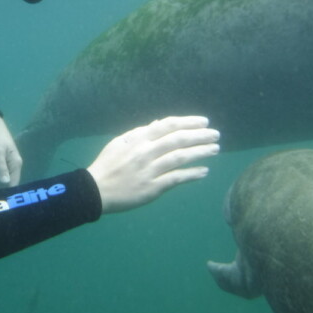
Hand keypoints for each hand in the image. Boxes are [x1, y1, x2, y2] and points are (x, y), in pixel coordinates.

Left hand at [0, 116, 22, 186]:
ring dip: (3, 188)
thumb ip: (1, 167)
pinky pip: (5, 175)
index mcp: (16, 163)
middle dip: (6, 192)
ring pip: (9, 179)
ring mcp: (10, 163)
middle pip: (13, 182)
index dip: (9, 193)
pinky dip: (1, 181)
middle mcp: (15, 165)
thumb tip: (6, 183)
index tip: (2, 202)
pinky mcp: (5, 162)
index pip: (14, 183)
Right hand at [87, 116, 219, 213]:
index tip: (204, 121)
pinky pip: (176, 179)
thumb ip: (140, 132)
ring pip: (180, 158)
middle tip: (216, 134)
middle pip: (178, 140)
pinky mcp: (152, 188)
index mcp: (139, 139)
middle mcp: (146, 152)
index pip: (169, 125)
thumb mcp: (120, 142)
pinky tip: (204, 171)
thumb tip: (159, 122)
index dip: (189, 122)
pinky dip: (192, 174)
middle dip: (200, 136)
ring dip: (201, 152)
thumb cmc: (108, 164)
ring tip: (215, 149)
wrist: (96, 190)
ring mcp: (150, 170)